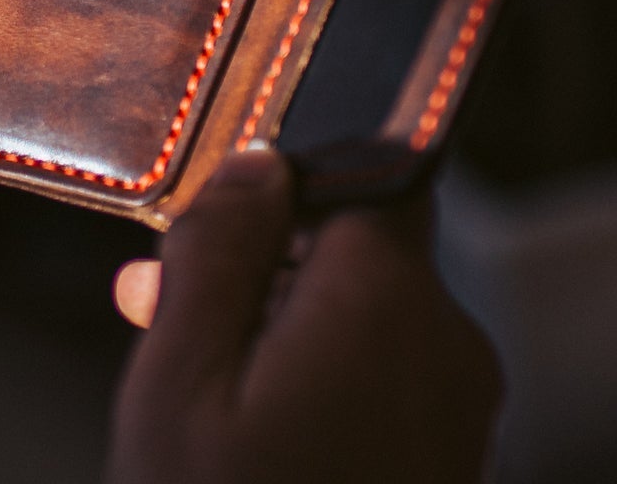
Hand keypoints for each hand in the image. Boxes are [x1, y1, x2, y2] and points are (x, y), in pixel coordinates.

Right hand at [107, 148, 501, 483]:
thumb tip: (254, 164)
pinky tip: (239, 415)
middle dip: (259, 256)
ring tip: (182, 362)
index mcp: (387, 302)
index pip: (364, 172)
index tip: (214, 209)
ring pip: (362, 313)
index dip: (285, 174)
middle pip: (354, 246)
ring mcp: (458, 413)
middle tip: (158, 295)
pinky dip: (312, 371)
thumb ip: (217, 249)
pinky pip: (381, 376)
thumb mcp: (181, 375)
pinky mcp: (447, 462)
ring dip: (276, 316)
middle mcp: (447, 346)